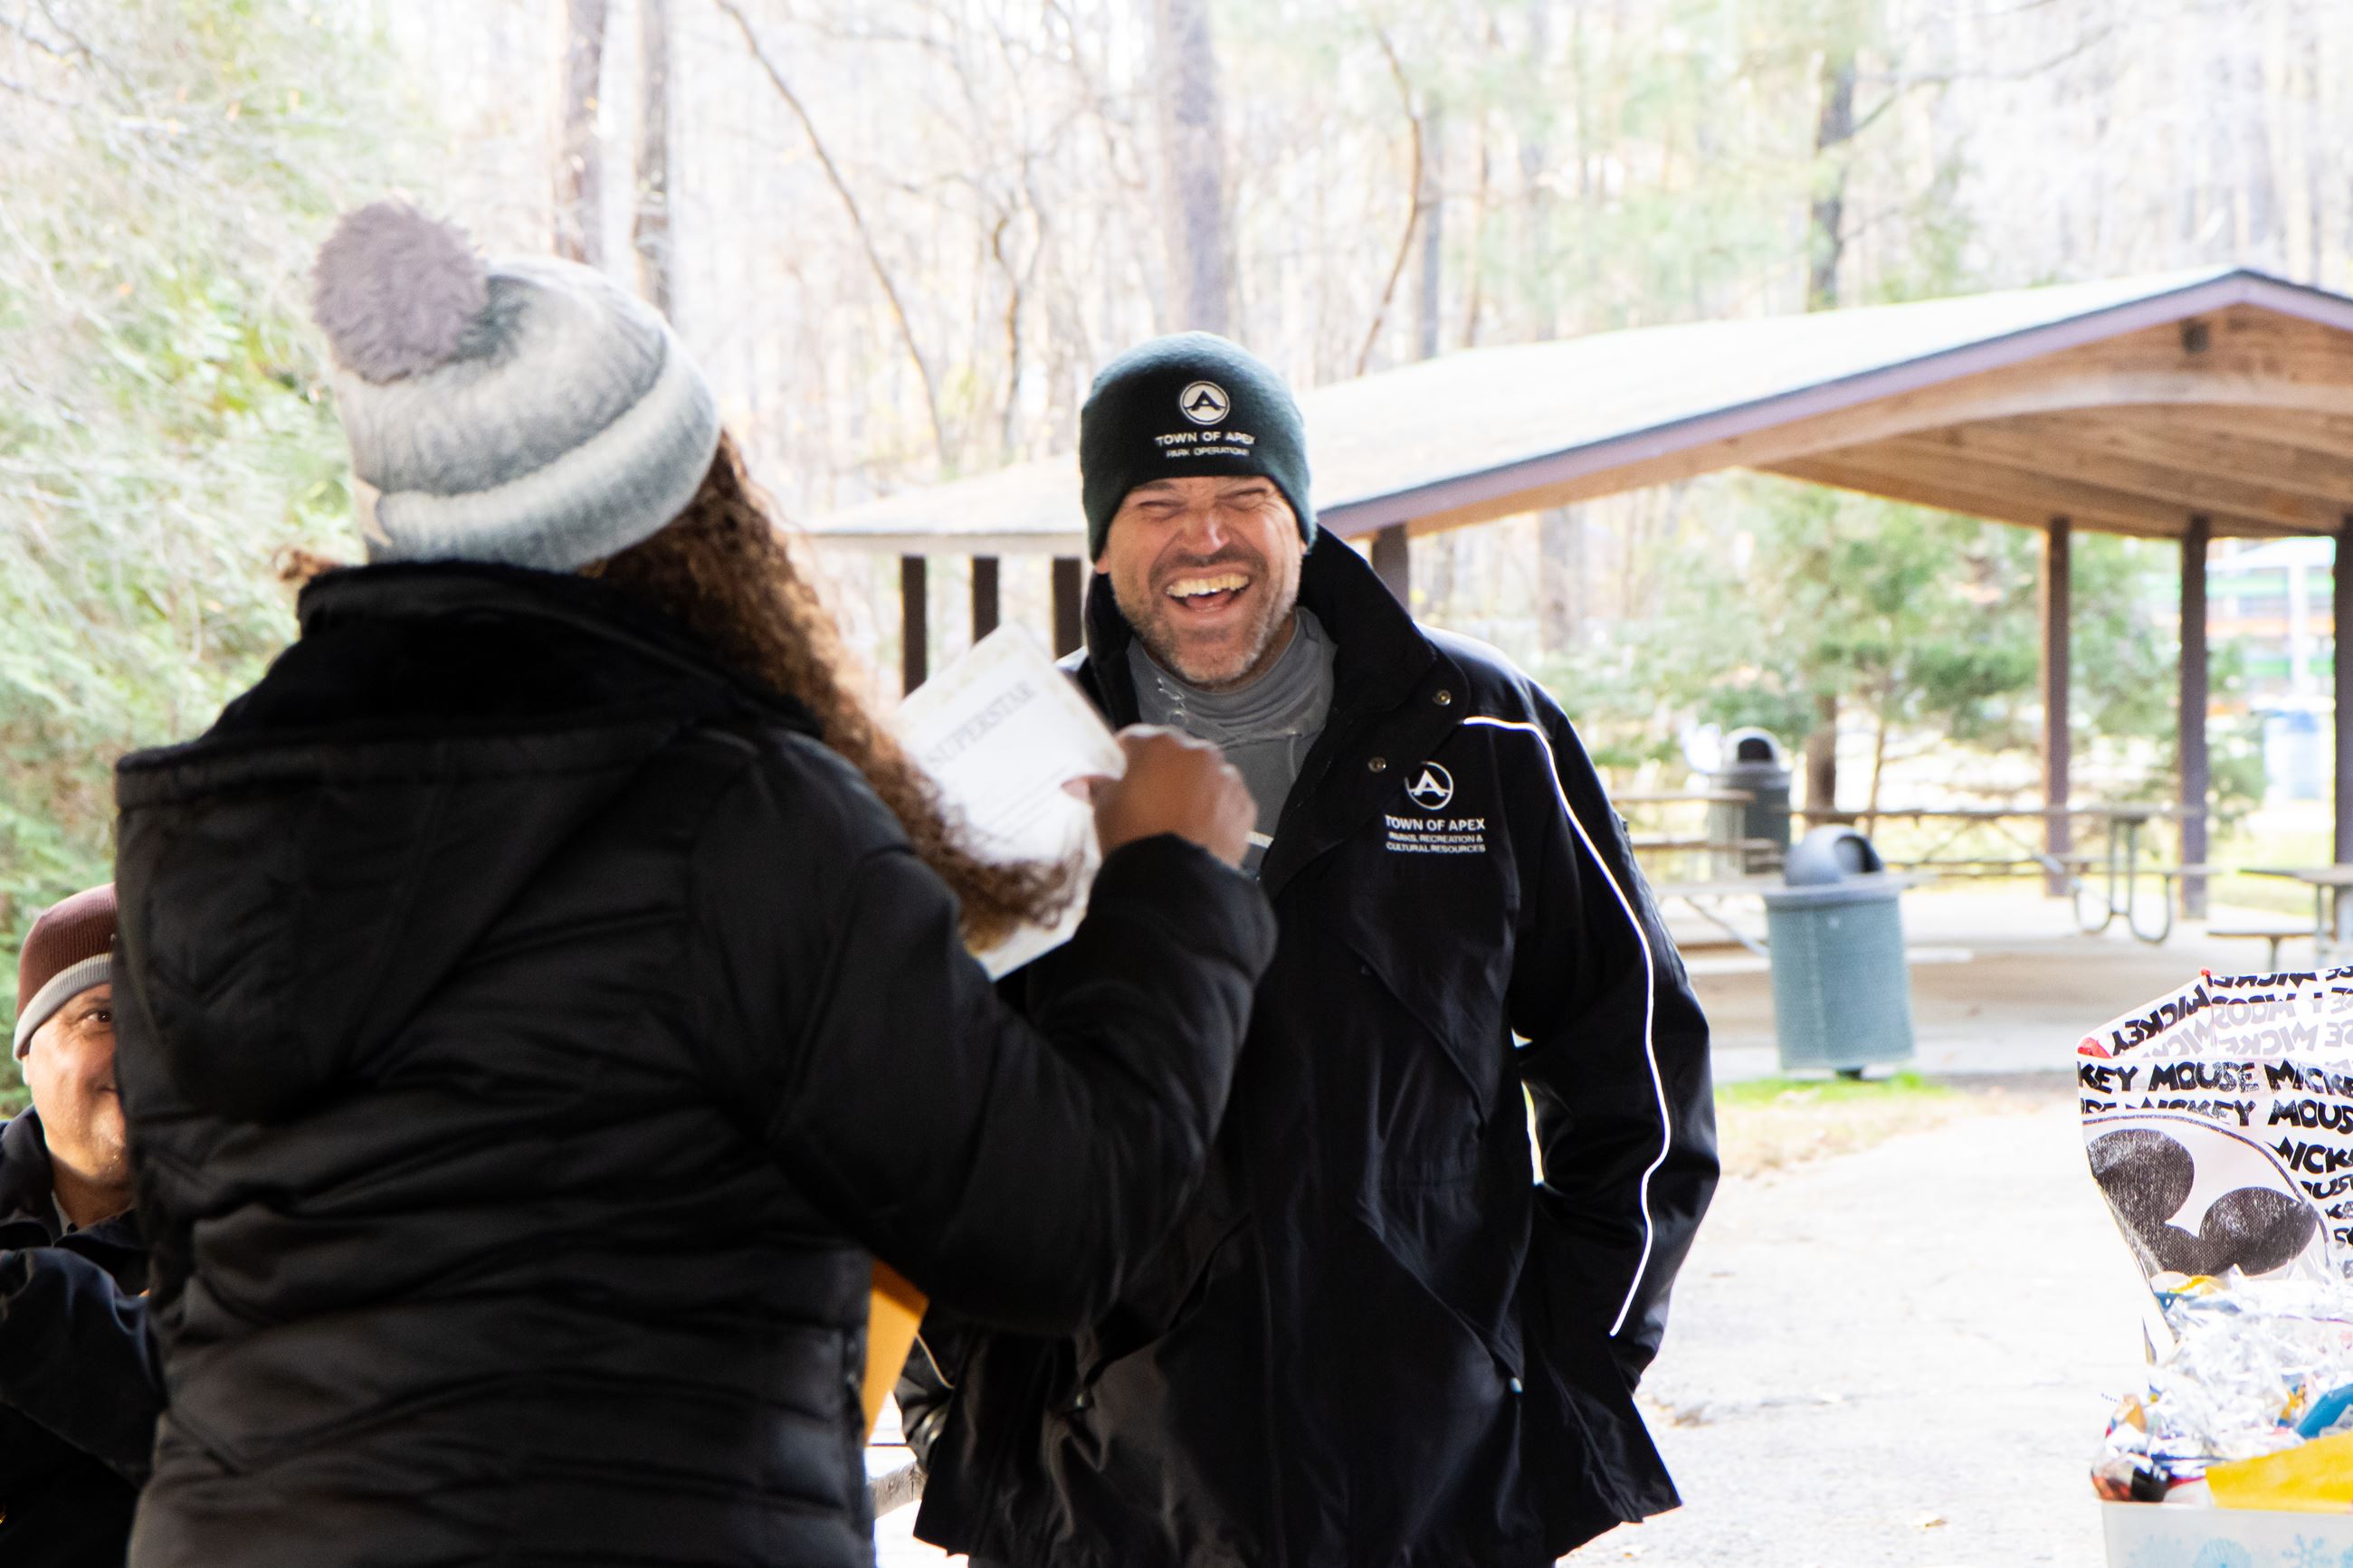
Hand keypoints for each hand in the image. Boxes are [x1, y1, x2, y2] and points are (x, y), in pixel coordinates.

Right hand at [1086, 726, 1255, 868]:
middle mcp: (1197, 754)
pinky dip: (1214, 809)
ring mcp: (1225, 778)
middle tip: (1145, 801)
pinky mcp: (1244, 806)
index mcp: (1160, 745)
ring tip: (1172, 820)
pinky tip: (1195, 830)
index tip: (1118, 773)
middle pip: (1173, 754)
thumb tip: (1083, 784)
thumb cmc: (1139, 841)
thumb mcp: (1105, 810)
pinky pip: (1225, 799)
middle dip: (1160, 772)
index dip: (1123, 757)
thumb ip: (1097, 788)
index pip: (1135, 738)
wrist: (1175, 882)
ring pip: (1203, 775)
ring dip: (1190, 789)